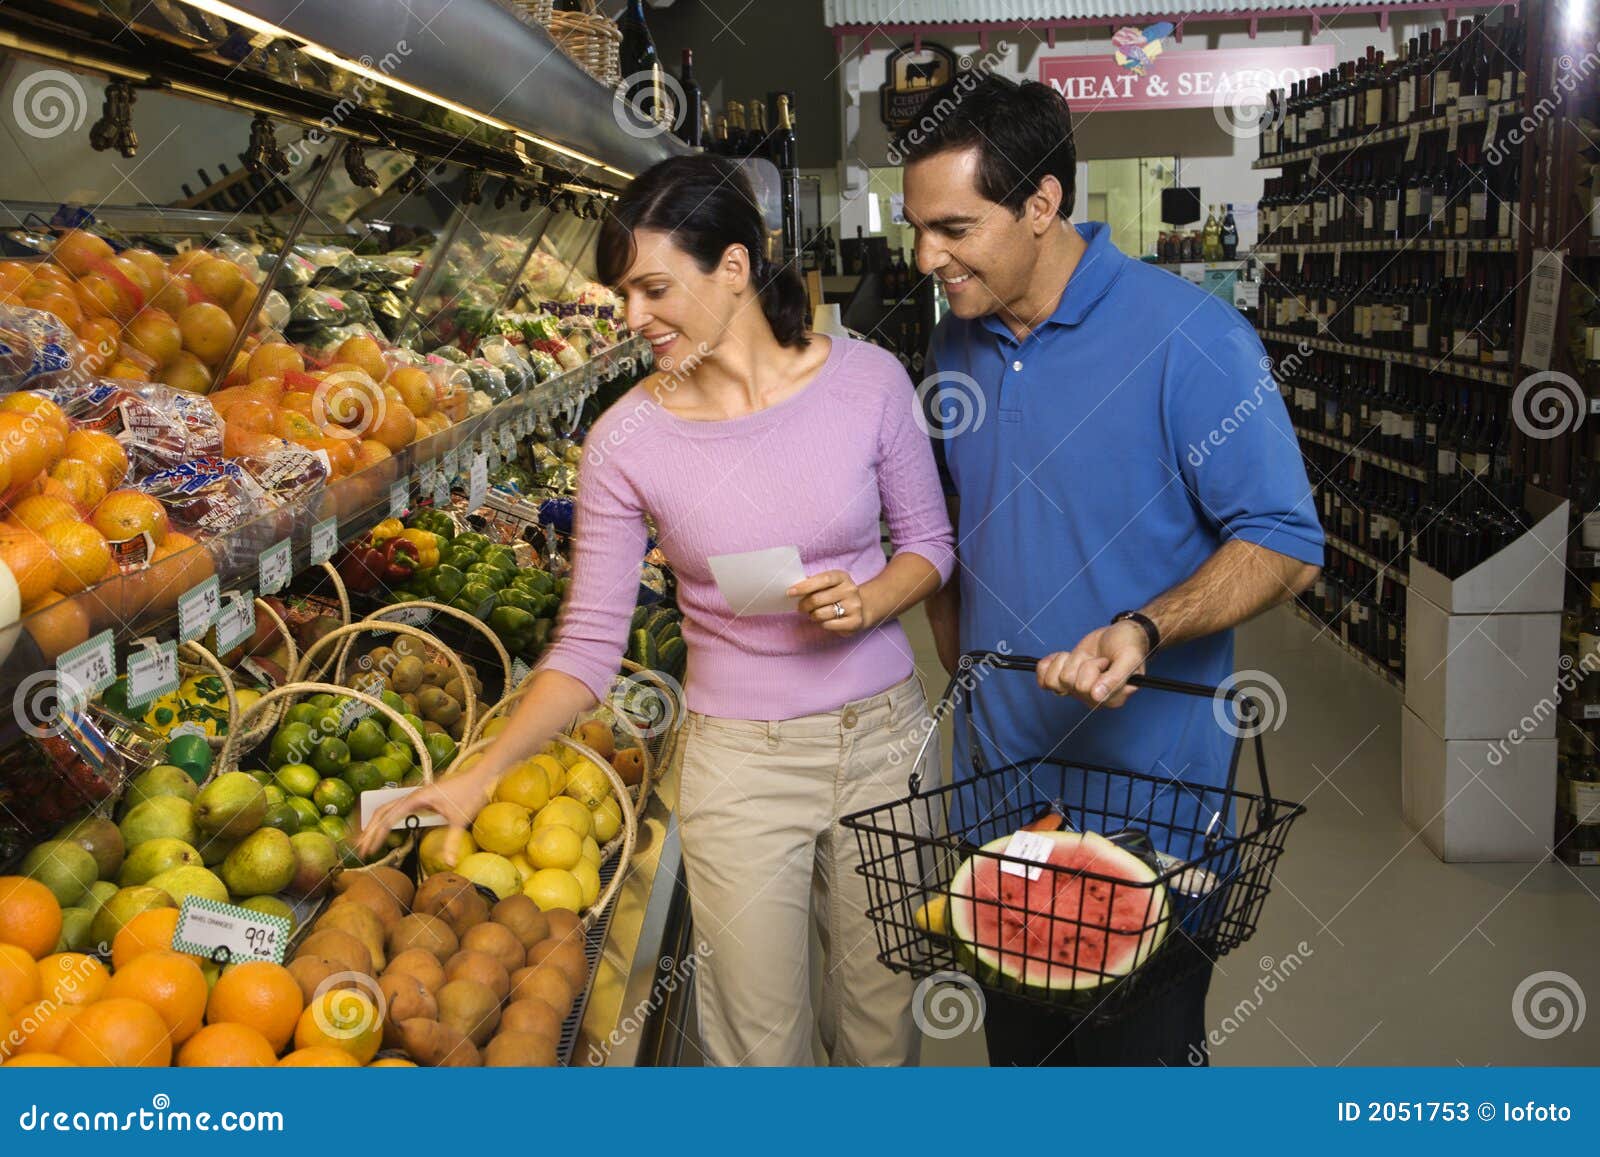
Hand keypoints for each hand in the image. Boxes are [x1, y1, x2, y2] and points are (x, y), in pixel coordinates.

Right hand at [355, 765, 492, 859]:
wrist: (481, 774)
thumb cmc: (471, 794)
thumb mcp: (460, 820)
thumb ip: (452, 842)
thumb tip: (450, 863)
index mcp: (417, 798)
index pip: (388, 818)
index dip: (376, 835)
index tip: (368, 849)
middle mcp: (413, 794)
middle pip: (382, 811)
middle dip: (369, 830)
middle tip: (360, 849)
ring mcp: (417, 794)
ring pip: (388, 807)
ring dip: (375, 823)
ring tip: (366, 839)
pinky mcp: (422, 797)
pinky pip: (398, 807)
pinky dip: (387, 818)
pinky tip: (385, 828)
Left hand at [789, 570, 872, 633]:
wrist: (862, 609)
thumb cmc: (837, 595)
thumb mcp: (829, 585)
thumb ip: (813, 584)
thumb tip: (794, 588)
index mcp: (842, 577)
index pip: (822, 580)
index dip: (804, 586)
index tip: (790, 592)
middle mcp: (850, 590)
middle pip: (817, 599)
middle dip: (804, 605)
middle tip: (801, 608)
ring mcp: (854, 606)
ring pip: (821, 614)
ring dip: (812, 615)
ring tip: (814, 614)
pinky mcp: (854, 622)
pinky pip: (828, 625)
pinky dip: (822, 624)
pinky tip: (825, 620)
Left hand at [1036, 620, 1150, 707]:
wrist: (1121, 634)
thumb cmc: (1129, 645)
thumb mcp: (1130, 658)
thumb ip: (1116, 678)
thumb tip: (1097, 696)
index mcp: (1112, 699)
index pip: (1087, 689)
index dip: (1093, 669)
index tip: (1105, 661)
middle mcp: (1092, 699)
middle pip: (1069, 681)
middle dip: (1082, 661)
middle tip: (1098, 658)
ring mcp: (1076, 691)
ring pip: (1054, 680)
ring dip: (1068, 660)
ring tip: (1085, 656)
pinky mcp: (1064, 681)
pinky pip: (1043, 680)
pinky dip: (1048, 664)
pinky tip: (1064, 657)